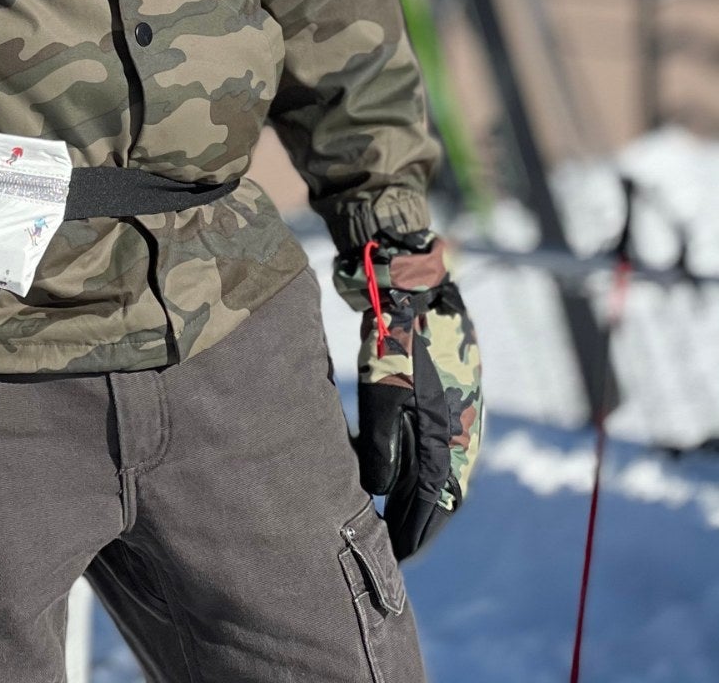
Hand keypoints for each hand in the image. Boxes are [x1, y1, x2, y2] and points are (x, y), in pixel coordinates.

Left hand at [333, 232, 482, 560]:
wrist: (418, 289)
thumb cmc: (394, 343)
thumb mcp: (381, 395)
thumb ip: (384, 449)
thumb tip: (382, 492)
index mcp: (447, 441)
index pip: (433, 508)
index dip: (414, 536)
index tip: (395, 558)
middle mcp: (464, 436)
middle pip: (445, 497)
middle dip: (421, 524)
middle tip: (397, 546)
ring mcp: (466, 417)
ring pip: (449, 474)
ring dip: (429, 499)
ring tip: (403, 516)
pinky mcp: (461, 399)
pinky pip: (451, 450)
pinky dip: (435, 471)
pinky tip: (415, 472)